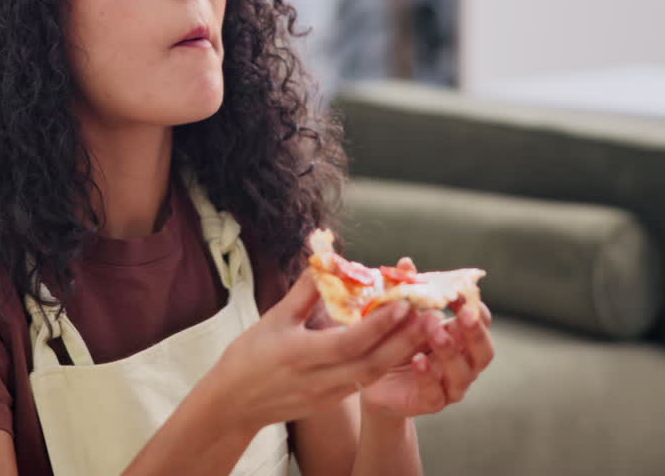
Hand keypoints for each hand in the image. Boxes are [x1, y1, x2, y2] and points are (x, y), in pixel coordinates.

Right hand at [208, 269, 430, 434]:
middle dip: (405, 340)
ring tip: (424, 329)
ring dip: (401, 353)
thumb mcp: (272, 319)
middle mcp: (318, 379)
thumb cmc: (248, 356)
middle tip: (430, 316)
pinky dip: (385, 363)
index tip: (403, 302)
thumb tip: (325, 260)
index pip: (350, 341)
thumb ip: (303, 292)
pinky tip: (402, 347)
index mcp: (300, 354)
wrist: (233, 403)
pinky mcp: (331, 401)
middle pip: (372, 362)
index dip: (380, 324)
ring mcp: (327, 394)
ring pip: (373, 374)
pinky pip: (364, 381)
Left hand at [359, 258, 494, 419]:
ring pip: (463, 373)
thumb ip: (406, 291)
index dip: (475, 308)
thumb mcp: (400, 315)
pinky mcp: (431, 402)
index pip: (481, 323)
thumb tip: (405, 262)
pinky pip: (435, 392)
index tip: (460, 292)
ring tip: (435, 332)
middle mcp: (464, 363)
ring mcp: (450, 385)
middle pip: (483, 351)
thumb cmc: (394, 342)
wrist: (371, 380)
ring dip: (451, 351)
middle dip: (475, 332)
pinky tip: (417, 360)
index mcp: (461, 338)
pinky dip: (427, 376)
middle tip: (464, 315)